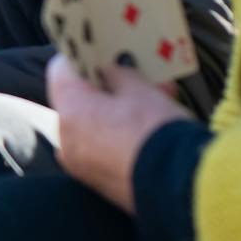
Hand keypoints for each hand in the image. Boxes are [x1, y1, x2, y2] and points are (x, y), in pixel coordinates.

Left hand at [48, 55, 194, 214]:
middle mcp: (65, 140)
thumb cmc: (157, 132)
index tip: (102, 51)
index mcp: (69, 112)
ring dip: (117, 109)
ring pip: (93, 124)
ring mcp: (79, 165)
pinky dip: (119, 133)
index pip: (60, 70)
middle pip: (77, 99)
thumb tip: (110, 70)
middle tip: (136, 74)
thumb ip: (118, 73)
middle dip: (106, 85)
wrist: (180, 190)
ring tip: (155, 97)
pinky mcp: (97, 182)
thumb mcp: (140, 90)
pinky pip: (102, 147)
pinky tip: (150, 125)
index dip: (81, 56)